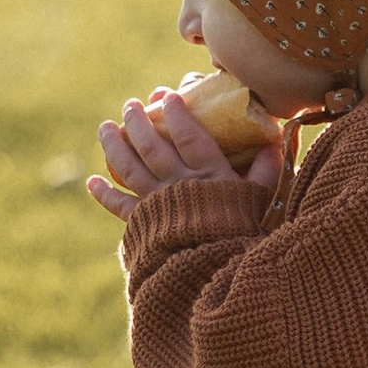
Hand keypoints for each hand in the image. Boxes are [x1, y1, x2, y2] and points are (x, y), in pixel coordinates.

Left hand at [87, 84, 281, 222]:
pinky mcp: (145, 225)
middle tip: (130, 105)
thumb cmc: (246, 233)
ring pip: (130, 168)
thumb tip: (274, 142)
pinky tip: (93, 181)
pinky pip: (120, 207)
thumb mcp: (263, 199)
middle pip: (152, 146)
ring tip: (105, 127)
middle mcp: (179, 184)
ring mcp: (158, 203)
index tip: (168, 95)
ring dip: (115, 145)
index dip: (178, 114)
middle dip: (138, 121)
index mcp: (210, 175)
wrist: (220, 272)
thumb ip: (267, 170)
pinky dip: (104, 194)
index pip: (190, 135)